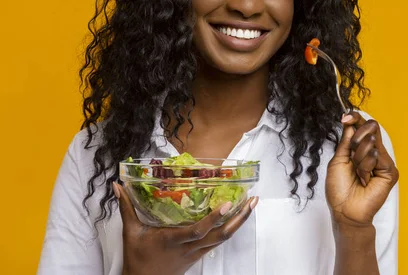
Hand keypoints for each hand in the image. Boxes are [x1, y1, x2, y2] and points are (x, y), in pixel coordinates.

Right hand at [112, 182, 257, 274]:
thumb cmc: (137, 257)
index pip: (197, 231)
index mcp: (173, 240)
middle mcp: (189, 247)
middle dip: (239, 218)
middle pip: (220, 235)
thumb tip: (118, 185)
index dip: (213, 219)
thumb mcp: (130, 232)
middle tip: (252, 200)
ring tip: (250, 205)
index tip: (227, 204)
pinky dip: (229, 229)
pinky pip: (218, 242)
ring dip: (239, 222)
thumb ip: (126, 207)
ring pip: (223, 239)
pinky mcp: (199, 255)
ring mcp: (196, 252)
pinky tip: (237, 217)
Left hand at [326, 112, 398, 226]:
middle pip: (371, 127)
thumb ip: (346, 140)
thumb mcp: (338, 159)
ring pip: (371, 142)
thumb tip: (350, 122)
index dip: (356, 118)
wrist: (345, 210)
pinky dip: (365, 167)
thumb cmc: (339, 189)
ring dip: (357, 159)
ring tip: (357, 175)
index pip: (363, 126)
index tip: (345, 117)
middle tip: (351, 156)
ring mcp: (383, 161)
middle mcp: (374, 153)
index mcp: (361, 149)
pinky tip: (365, 180)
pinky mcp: (390, 171)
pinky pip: (376, 156)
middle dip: (356, 138)